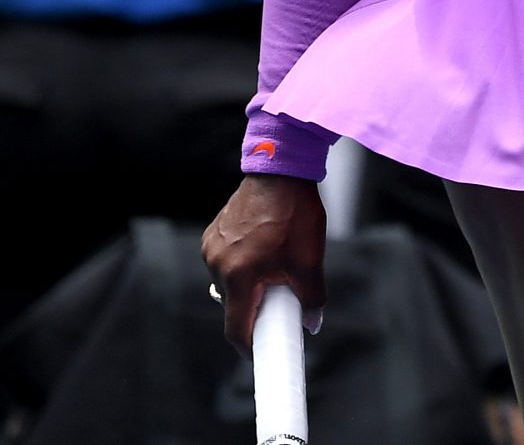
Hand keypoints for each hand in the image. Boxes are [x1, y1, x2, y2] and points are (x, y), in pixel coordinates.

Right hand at [204, 174, 327, 352]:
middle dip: (255, 312)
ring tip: (274, 271)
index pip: (236, 330)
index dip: (250, 348)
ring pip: (228, 285)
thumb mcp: (309, 260)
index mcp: (239, 277)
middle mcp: (217, 265)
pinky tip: (262, 253)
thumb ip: (311, 298)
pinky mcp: (212, 234)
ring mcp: (212, 248)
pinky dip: (241, 267)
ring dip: (248, 287)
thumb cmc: (295, 215)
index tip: (263, 353)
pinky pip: (224, 263)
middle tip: (278, 307)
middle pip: (233, 307)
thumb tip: (312, 324)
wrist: (280, 171)